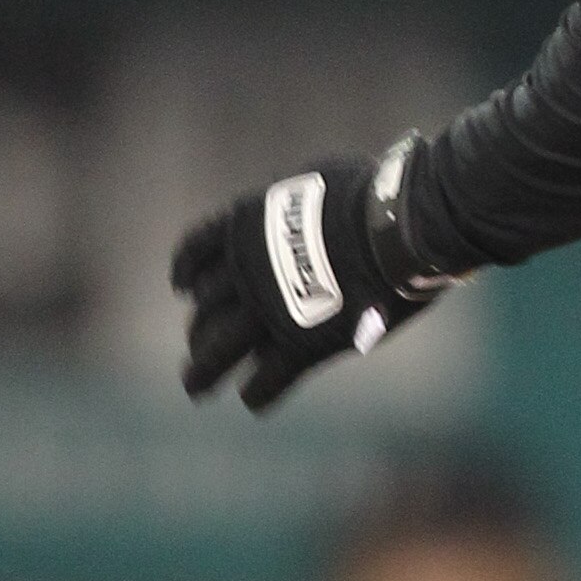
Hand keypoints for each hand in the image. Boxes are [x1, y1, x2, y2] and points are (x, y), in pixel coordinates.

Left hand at [170, 136, 452, 413]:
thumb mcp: (318, 180)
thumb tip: (303, 207)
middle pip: (206, 310)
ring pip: (218, 351)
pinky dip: (258, 392)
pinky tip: (254, 400)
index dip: (186, 271)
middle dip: (198, 333)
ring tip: (196, 389)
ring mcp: (268, 311)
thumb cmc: (372, 195)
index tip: (183, 288)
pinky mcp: (301, 344)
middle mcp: (244, 272)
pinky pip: (269, 379)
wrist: (397, 227)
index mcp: (244, 226)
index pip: (197, 251)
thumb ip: (297, 204)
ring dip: (202, 373)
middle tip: (197, 348)